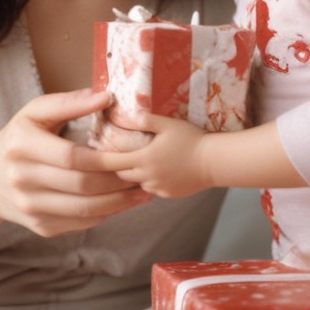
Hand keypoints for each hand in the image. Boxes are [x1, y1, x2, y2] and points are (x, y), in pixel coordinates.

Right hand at [0, 89, 151, 236]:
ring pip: (84, 210)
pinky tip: (123, 202)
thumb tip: (106, 97)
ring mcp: (29, 207)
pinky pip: (80, 223)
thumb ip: (69, 102)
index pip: (73, 156)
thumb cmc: (19, 138)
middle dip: (119, 181)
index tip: (135, 151)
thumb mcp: (34, 112)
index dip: (107, 157)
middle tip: (145, 172)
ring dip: (119, 202)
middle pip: (82, 185)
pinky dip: (106, 214)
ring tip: (142, 190)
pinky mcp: (39, 226)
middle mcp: (21, 179)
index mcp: (21, 144)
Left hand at [95, 112, 211, 198]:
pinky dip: (152, 182)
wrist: (214, 161)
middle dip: (119, 166)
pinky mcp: (168, 195)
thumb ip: (146, 120)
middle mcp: (148, 177)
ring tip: (143, 162)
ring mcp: (158, 188)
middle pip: (122, 175)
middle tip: (121, 154)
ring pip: (137, 184)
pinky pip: (153, 189)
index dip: (102, 158)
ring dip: (136, 175)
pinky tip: (161, 171)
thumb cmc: (191, 139)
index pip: (113, 163)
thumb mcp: (168, 124)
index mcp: (144, 159)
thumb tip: (126, 115)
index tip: (95, 153)